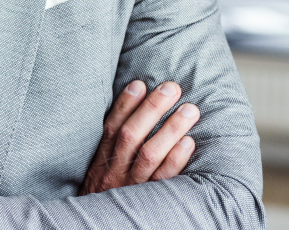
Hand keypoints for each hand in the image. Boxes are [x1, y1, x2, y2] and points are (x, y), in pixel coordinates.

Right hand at [80, 80, 197, 194]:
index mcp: (99, 164)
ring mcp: (131, 189)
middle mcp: (113, 174)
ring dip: (170, 128)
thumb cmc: (105, 201)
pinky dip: (176, 159)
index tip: (140, 84)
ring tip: (189, 109)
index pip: (110, 128)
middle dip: (152, 109)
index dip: (124, 105)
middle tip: (172, 88)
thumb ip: (110, 152)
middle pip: (131, 136)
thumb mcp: (98, 176)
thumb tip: (131, 117)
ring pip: (150, 154)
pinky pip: (163, 180)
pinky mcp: (150, 203)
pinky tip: (189, 141)